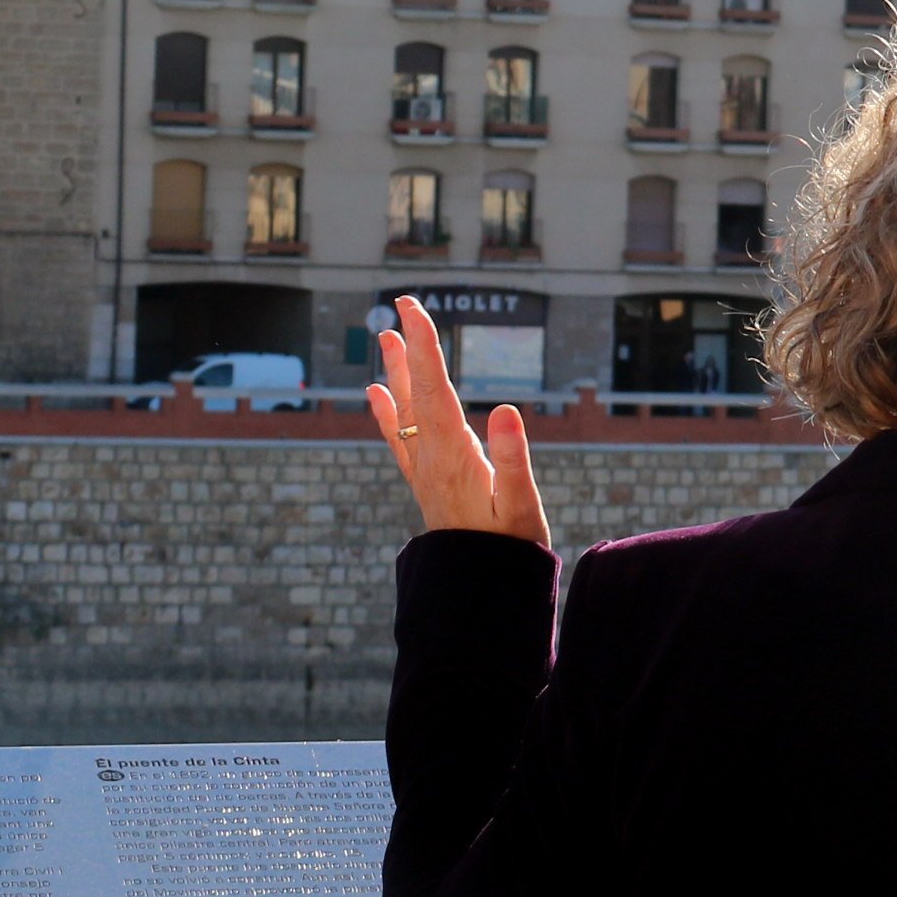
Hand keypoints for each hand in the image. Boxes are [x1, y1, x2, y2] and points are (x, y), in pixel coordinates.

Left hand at [367, 295, 549, 546]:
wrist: (479, 590)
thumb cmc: (508, 550)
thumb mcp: (520, 506)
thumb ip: (512, 459)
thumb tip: (507, 410)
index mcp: (454, 455)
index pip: (435, 388)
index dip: (425, 346)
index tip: (414, 309)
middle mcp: (431, 457)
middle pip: (416, 391)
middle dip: (410, 346)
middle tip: (399, 305)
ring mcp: (425, 470)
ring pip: (407, 411)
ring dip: (398, 371)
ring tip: (386, 337)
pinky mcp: (427, 482)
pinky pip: (401, 439)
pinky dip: (387, 412)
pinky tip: (377, 394)